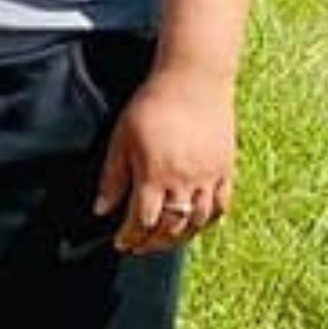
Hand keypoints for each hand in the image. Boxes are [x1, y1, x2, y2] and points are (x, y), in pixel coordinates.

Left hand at [97, 66, 236, 254]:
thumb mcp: (121, 141)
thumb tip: (101, 210)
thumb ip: (113, 178)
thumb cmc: (151, 107)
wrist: (193, 81)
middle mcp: (185, 182)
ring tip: (163, 241)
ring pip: (197, 221)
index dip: (130, 237)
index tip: (121, 243)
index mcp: (154, 176)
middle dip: (152, 243)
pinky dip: (208, 221)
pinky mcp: (226, 169)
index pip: (142, 221)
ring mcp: (209, 177)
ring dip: (179, 238)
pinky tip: (195, 224)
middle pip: (170, 228)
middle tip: (139, 248)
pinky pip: (221, 205)